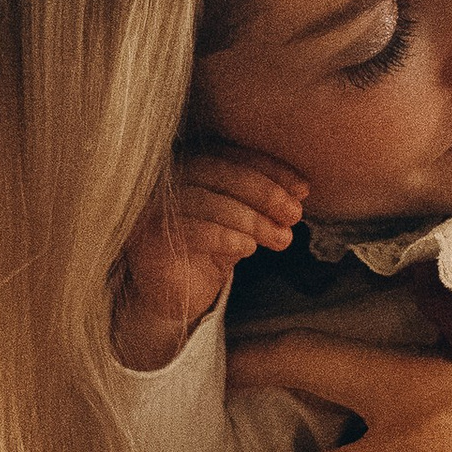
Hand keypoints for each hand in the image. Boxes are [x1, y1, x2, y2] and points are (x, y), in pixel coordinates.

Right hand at [112, 146, 305, 368]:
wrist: (175, 296)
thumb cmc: (210, 252)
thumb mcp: (242, 222)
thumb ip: (264, 204)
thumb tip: (300, 191)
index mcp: (193, 165)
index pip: (232, 156)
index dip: (271, 169)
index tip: (302, 188)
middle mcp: (169, 180)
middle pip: (220, 172)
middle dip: (265, 192)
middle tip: (294, 213)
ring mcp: (155, 208)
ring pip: (209, 202)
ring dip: (253, 220)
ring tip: (282, 239)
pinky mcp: (149, 239)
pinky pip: (194, 232)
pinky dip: (227, 238)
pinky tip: (249, 248)